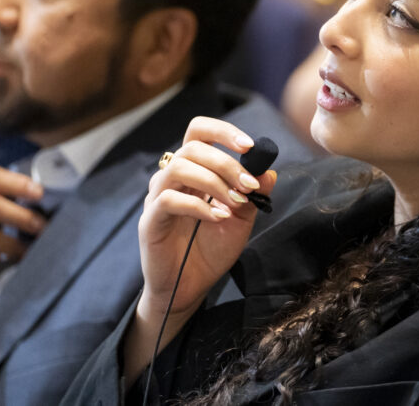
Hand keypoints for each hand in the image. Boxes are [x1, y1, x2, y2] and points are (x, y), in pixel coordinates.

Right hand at [125, 118, 275, 375]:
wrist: (190, 287)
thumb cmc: (212, 249)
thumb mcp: (241, 220)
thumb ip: (252, 195)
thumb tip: (269, 171)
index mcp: (193, 169)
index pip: (199, 132)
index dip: (222, 131)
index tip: (249, 146)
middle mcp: (172, 176)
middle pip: (193, 147)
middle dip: (227, 163)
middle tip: (248, 186)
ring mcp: (158, 196)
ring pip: (179, 167)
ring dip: (214, 182)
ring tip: (234, 203)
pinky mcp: (150, 219)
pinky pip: (169, 199)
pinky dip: (199, 205)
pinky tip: (218, 218)